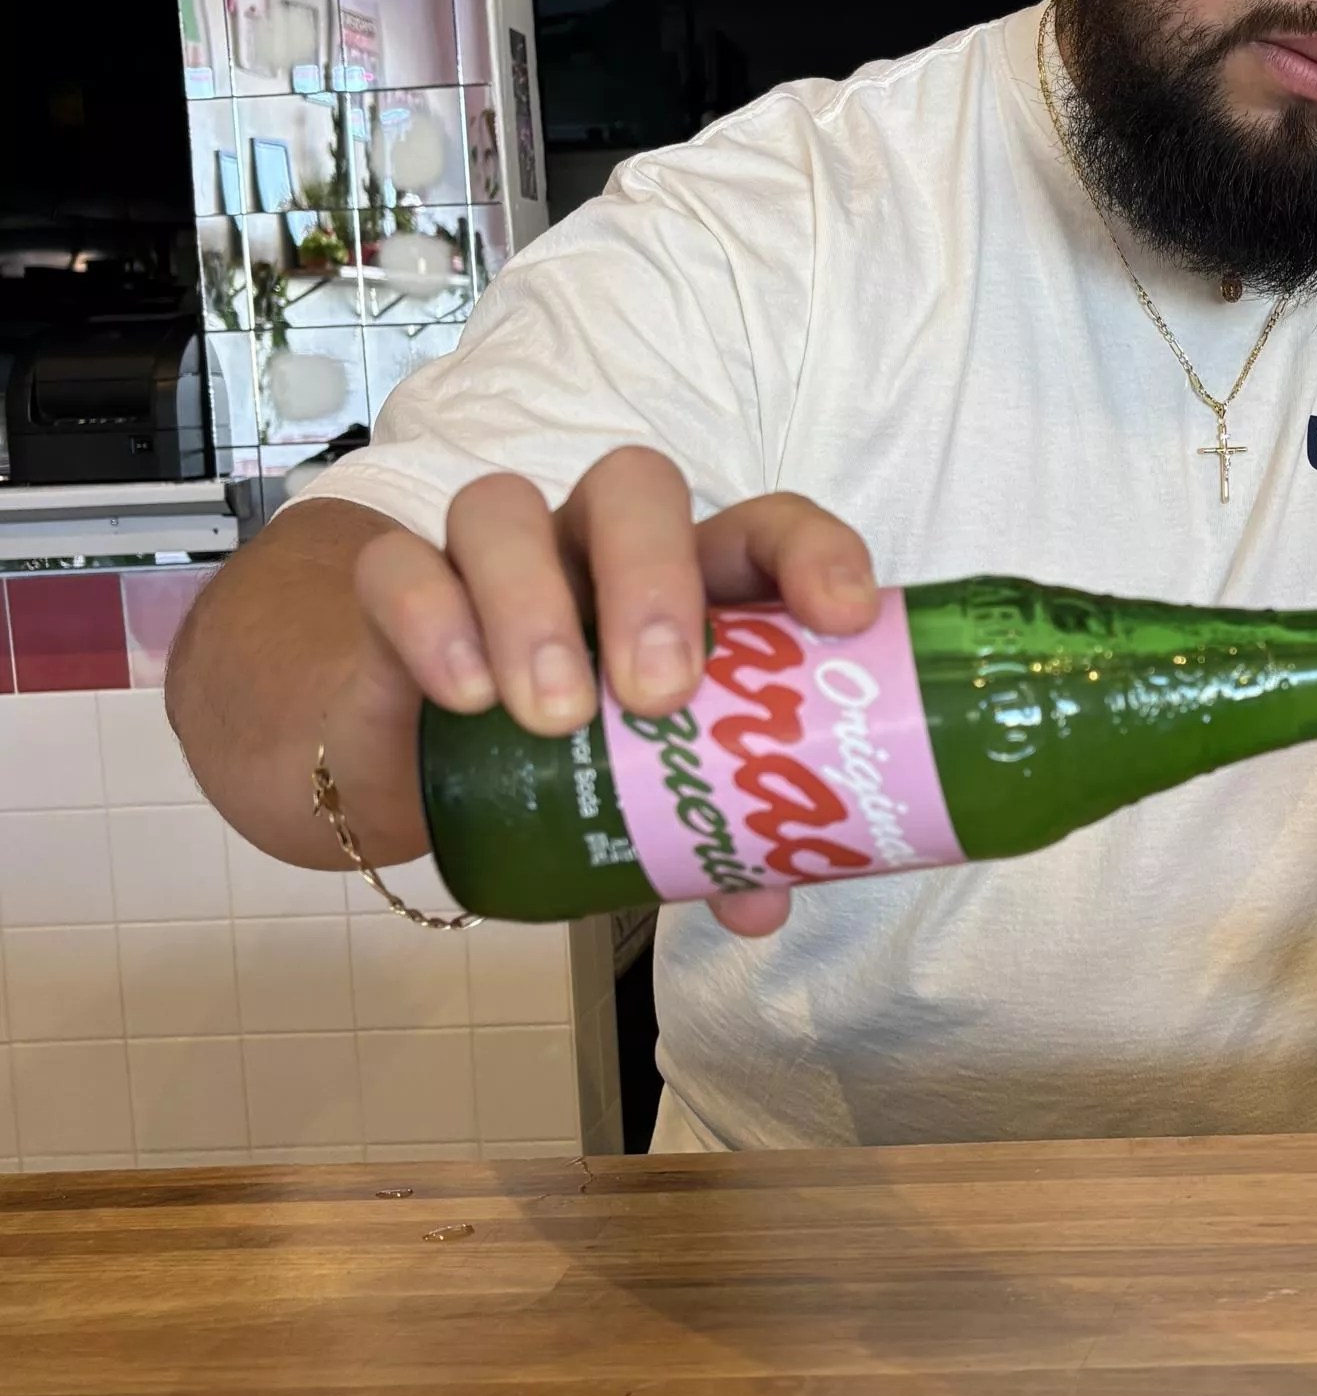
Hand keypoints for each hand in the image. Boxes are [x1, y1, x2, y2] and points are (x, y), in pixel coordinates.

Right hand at [352, 445, 878, 938]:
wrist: (415, 767)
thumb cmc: (572, 759)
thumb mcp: (649, 806)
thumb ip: (711, 846)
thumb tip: (758, 905)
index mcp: (689, 581)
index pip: (763, 527)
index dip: (812, 552)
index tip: (841, 618)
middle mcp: (596, 547)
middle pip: (633, 489)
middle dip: (653, 579)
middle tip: (659, 694)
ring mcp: (494, 560)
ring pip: (505, 510)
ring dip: (534, 605)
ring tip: (556, 716)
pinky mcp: (396, 591)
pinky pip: (397, 566)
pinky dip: (432, 619)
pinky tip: (464, 695)